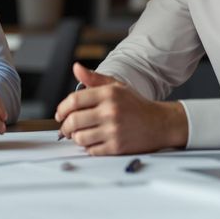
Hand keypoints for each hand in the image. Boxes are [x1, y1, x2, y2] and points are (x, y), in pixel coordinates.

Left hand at [55, 63, 187, 154]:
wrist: (159, 124)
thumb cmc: (136, 105)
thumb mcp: (116, 87)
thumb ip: (94, 78)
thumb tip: (76, 68)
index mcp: (108, 94)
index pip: (74, 100)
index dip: (62, 108)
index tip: (60, 113)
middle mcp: (110, 111)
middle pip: (74, 120)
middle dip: (65, 126)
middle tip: (65, 127)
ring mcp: (114, 130)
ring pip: (80, 137)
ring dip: (75, 137)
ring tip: (79, 134)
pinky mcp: (117, 147)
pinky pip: (91, 150)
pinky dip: (88, 147)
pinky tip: (93, 141)